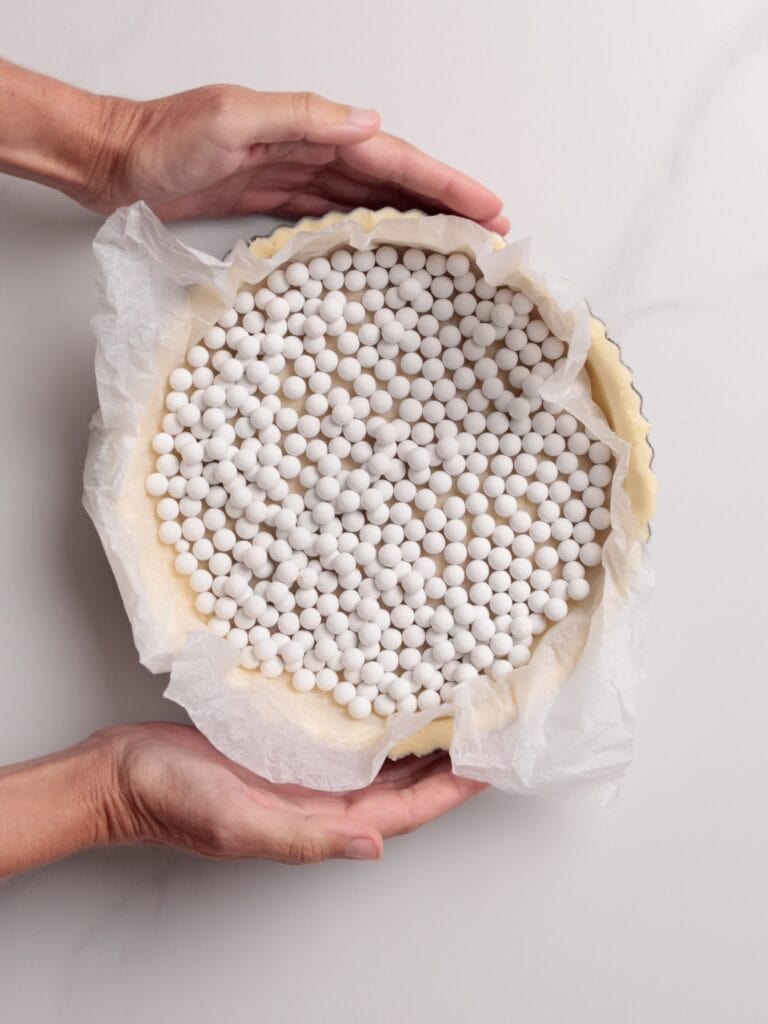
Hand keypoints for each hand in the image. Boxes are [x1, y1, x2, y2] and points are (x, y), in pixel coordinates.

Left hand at [92, 85, 509, 230]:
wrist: (116, 161)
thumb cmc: (163, 138)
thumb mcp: (232, 119)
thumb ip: (301, 118)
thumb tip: (369, 122)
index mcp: (312, 129)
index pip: (393, 158)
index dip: (443, 182)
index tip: (486, 206)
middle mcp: (311, 151)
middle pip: (393, 180)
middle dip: (444, 203)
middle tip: (488, 231)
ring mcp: (295, 178)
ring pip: (370, 200)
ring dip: (413, 218)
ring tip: (454, 243)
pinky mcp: (274, 202)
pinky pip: (335, 216)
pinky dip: (367, 228)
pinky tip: (388, 244)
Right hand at [103, 722, 486, 862]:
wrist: (120, 772)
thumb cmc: (169, 799)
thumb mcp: (237, 822)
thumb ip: (305, 837)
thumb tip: (375, 846)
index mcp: (316, 821)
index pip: (404, 812)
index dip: (451, 791)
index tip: (491, 763)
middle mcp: (319, 798)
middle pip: (402, 786)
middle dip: (448, 763)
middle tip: (487, 729)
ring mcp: (302, 772)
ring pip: (378, 760)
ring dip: (418, 742)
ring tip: (454, 712)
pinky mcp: (283, 745)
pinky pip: (343, 735)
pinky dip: (375, 720)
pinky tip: (390, 698)